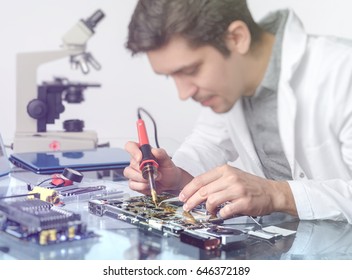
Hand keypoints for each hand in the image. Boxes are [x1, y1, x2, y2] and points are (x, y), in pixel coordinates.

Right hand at [123, 141, 190, 194]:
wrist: (170, 183)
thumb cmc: (167, 170)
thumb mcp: (167, 160)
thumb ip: (162, 154)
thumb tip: (154, 150)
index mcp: (143, 152)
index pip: (131, 146)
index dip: (133, 151)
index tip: (140, 158)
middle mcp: (136, 161)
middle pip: (131, 162)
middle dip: (143, 169)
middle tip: (155, 172)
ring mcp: (134, 172)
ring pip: (129, 173)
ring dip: (142, 178)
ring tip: (153, 179)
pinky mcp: (134, 182)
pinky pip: (131, 184)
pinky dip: (140, 185)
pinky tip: (147, 185)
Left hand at [179, 164, 296, 218]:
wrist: (271, 192)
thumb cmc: (250, 185)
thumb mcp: (232, 176)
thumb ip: (216, 181)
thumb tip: (197, 191)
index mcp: (225, 170)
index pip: (200, 179)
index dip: (188, 189)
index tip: (182, 196)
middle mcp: (230, 178)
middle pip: (203, 190)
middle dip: (192, 201)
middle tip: (187, 207)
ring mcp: (237, 190)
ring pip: (212, 200)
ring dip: (207, 209)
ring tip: (209, 212)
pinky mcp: (244, 202)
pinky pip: (225, 210)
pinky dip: (220, 214)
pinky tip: (221, 214)